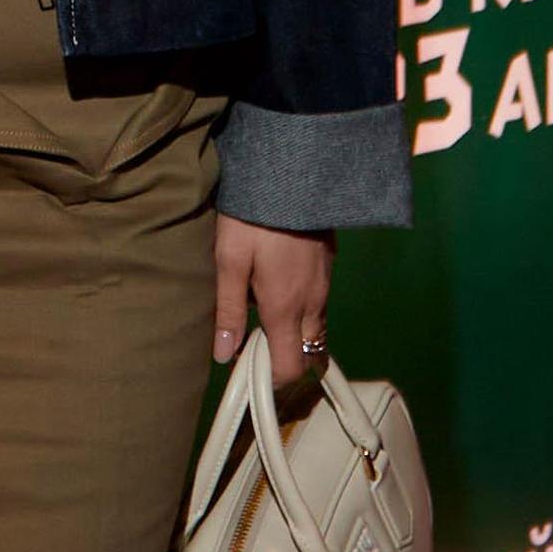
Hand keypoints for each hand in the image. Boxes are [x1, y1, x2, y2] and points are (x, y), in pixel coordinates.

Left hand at [215, 214, 333, 404]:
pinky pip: (318, 300)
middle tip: (253, 342)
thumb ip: (227, 310)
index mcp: (286, 307)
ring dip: (291, 330)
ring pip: (314, 325)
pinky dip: (300, 306)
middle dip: (284, 356)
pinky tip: (276, 281)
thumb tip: (223, 356)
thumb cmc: (253, 218)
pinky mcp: (329, 263)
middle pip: (308, 351)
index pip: (291, 367)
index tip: (249, 372)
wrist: (292, 171)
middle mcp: (313, 302)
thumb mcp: (229, 261)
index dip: (272, 380)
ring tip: (258, 307)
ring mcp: (326, 283)